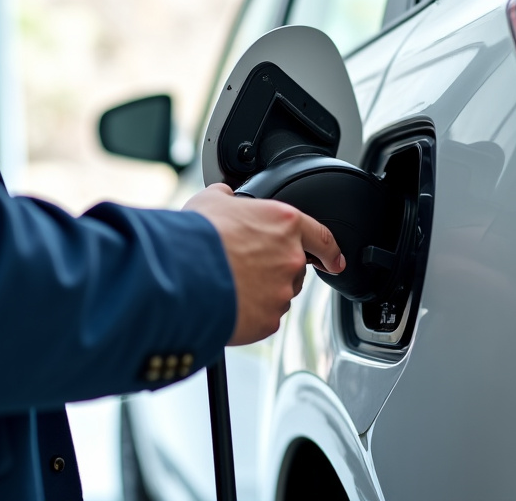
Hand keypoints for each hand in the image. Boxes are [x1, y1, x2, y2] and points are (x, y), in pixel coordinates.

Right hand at [183, 183, 344, 345]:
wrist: (181, 272)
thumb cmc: (198, 235)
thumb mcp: (213, 200)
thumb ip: (230, 197)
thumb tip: (226, 196)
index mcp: (285, 224)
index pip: (322, 238)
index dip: (331, 252)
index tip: (334, 261)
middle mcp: (291, 258)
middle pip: (293, 270)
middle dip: (274, 271)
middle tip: (244, 268)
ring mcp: (281, 292)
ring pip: (277, 295)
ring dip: (260, 292)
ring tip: (229, 284)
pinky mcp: (268, 320)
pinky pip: (263, 318)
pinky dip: (248, 313)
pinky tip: (227, 303)